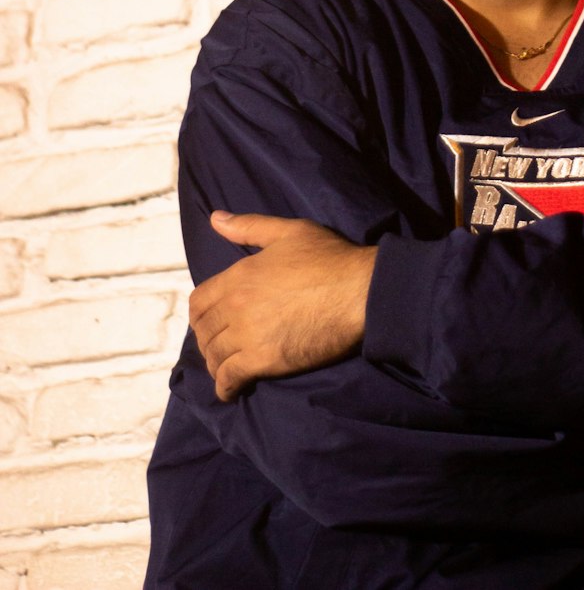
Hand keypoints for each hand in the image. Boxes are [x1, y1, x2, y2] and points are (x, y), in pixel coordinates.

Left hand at [189, 212, 377, 401]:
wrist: (358, 291)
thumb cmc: (329, 258)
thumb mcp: (289, 231)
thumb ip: (249, 226)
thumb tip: (215, 218)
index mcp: (239, 275)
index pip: (199, 302)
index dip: (201, 314)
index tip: (211, 321)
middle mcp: (236, 306)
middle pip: (204, 332)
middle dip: (208, 340)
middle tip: (222, 346)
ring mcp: (247, 335)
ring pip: (214, 357)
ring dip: (216, 364)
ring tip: (226, 368)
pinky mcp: (263, 361)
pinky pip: (229, 379)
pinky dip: (225, 387)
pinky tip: (231, 390)